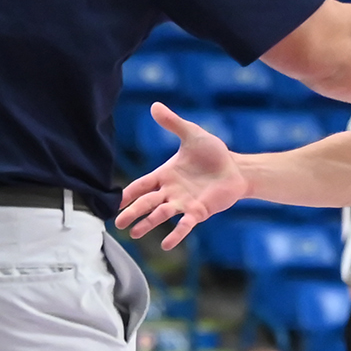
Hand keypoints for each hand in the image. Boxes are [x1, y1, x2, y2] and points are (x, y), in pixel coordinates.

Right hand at [114, 105, 243, 247]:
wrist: (236, 169)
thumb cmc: (213, 153)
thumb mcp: (192, 134)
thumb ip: (173, 123)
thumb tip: (155, 105)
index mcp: (164, 175)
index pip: (141, 185)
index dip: (127, 193)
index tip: (113, 202)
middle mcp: (170, 191)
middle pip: (147, 203)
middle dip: (132, 212)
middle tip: (116, 224)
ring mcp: (183, 203)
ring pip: (161, 215)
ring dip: (148, 224)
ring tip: (134, 234)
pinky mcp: (198, 212)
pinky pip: (185, 224)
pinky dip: (176, 234)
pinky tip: (166, 245)